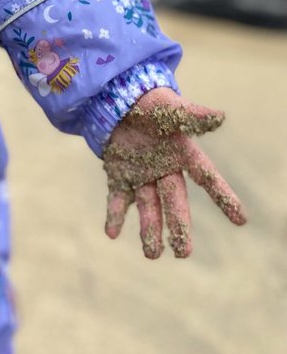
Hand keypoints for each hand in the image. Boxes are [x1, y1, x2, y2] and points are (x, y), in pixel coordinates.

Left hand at [102, 87, 245, 258]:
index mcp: (182, 153)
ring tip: (152, 255)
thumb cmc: (149, 102)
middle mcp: (164, 169)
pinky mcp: (119, 175)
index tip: (241, 219)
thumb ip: (192, 115)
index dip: (223, 197)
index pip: (206, 177)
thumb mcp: (169, 107)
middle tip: (184, 253)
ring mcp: (141, 175)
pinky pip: (118, 199)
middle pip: (175, 201)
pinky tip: (111, 233)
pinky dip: (115, 216)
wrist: (118, 98)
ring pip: (148, 206)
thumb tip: (221, 116)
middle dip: (179, 227)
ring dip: (150, 229)